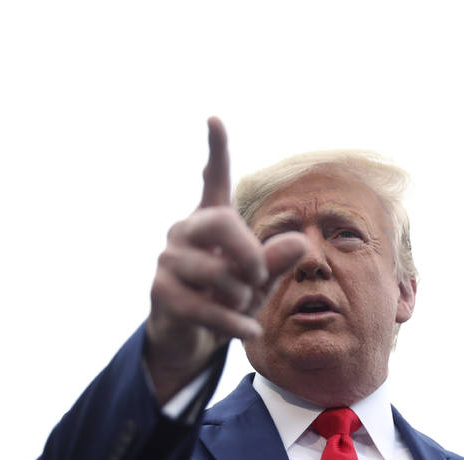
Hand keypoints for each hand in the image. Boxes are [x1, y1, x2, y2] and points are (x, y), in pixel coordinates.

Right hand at [145, 117, 305, 401]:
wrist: (191, 337)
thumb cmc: (229, 298)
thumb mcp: (261, 280)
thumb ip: (279, 261)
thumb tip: (302, 242)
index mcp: (211, 219)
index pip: (214, 178)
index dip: (217, 150)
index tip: (215, 119)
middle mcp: (184, 230)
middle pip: (220, 223)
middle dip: (249, 252)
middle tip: (260, 277)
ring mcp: (168, 259)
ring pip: (217, 273)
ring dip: (241, 297)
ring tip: (244, 307)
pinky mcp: (161, 291)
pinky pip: (205, 307)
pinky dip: (234, 322)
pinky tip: (250, 330)